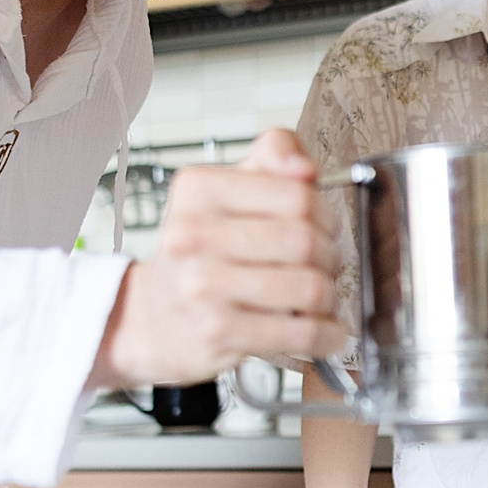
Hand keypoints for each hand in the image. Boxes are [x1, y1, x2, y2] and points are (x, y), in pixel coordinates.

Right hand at [90, 129, 346, 388]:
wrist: (157, 317)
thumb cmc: (204, 251)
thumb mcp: (230, 188)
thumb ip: (273, 153)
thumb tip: (305, 167)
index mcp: (199, 189)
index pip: (297, 194)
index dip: (324, 214)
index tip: (323, 227)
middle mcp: (192, 234)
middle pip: (304, 241)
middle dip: (330, 257)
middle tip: (325, 265)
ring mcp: (201, 286)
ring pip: (309, 288)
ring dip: (328, 297)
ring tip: (319, 298)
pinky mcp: (217, 332)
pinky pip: (300, 332)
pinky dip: (324, 334)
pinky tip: (322, 329)